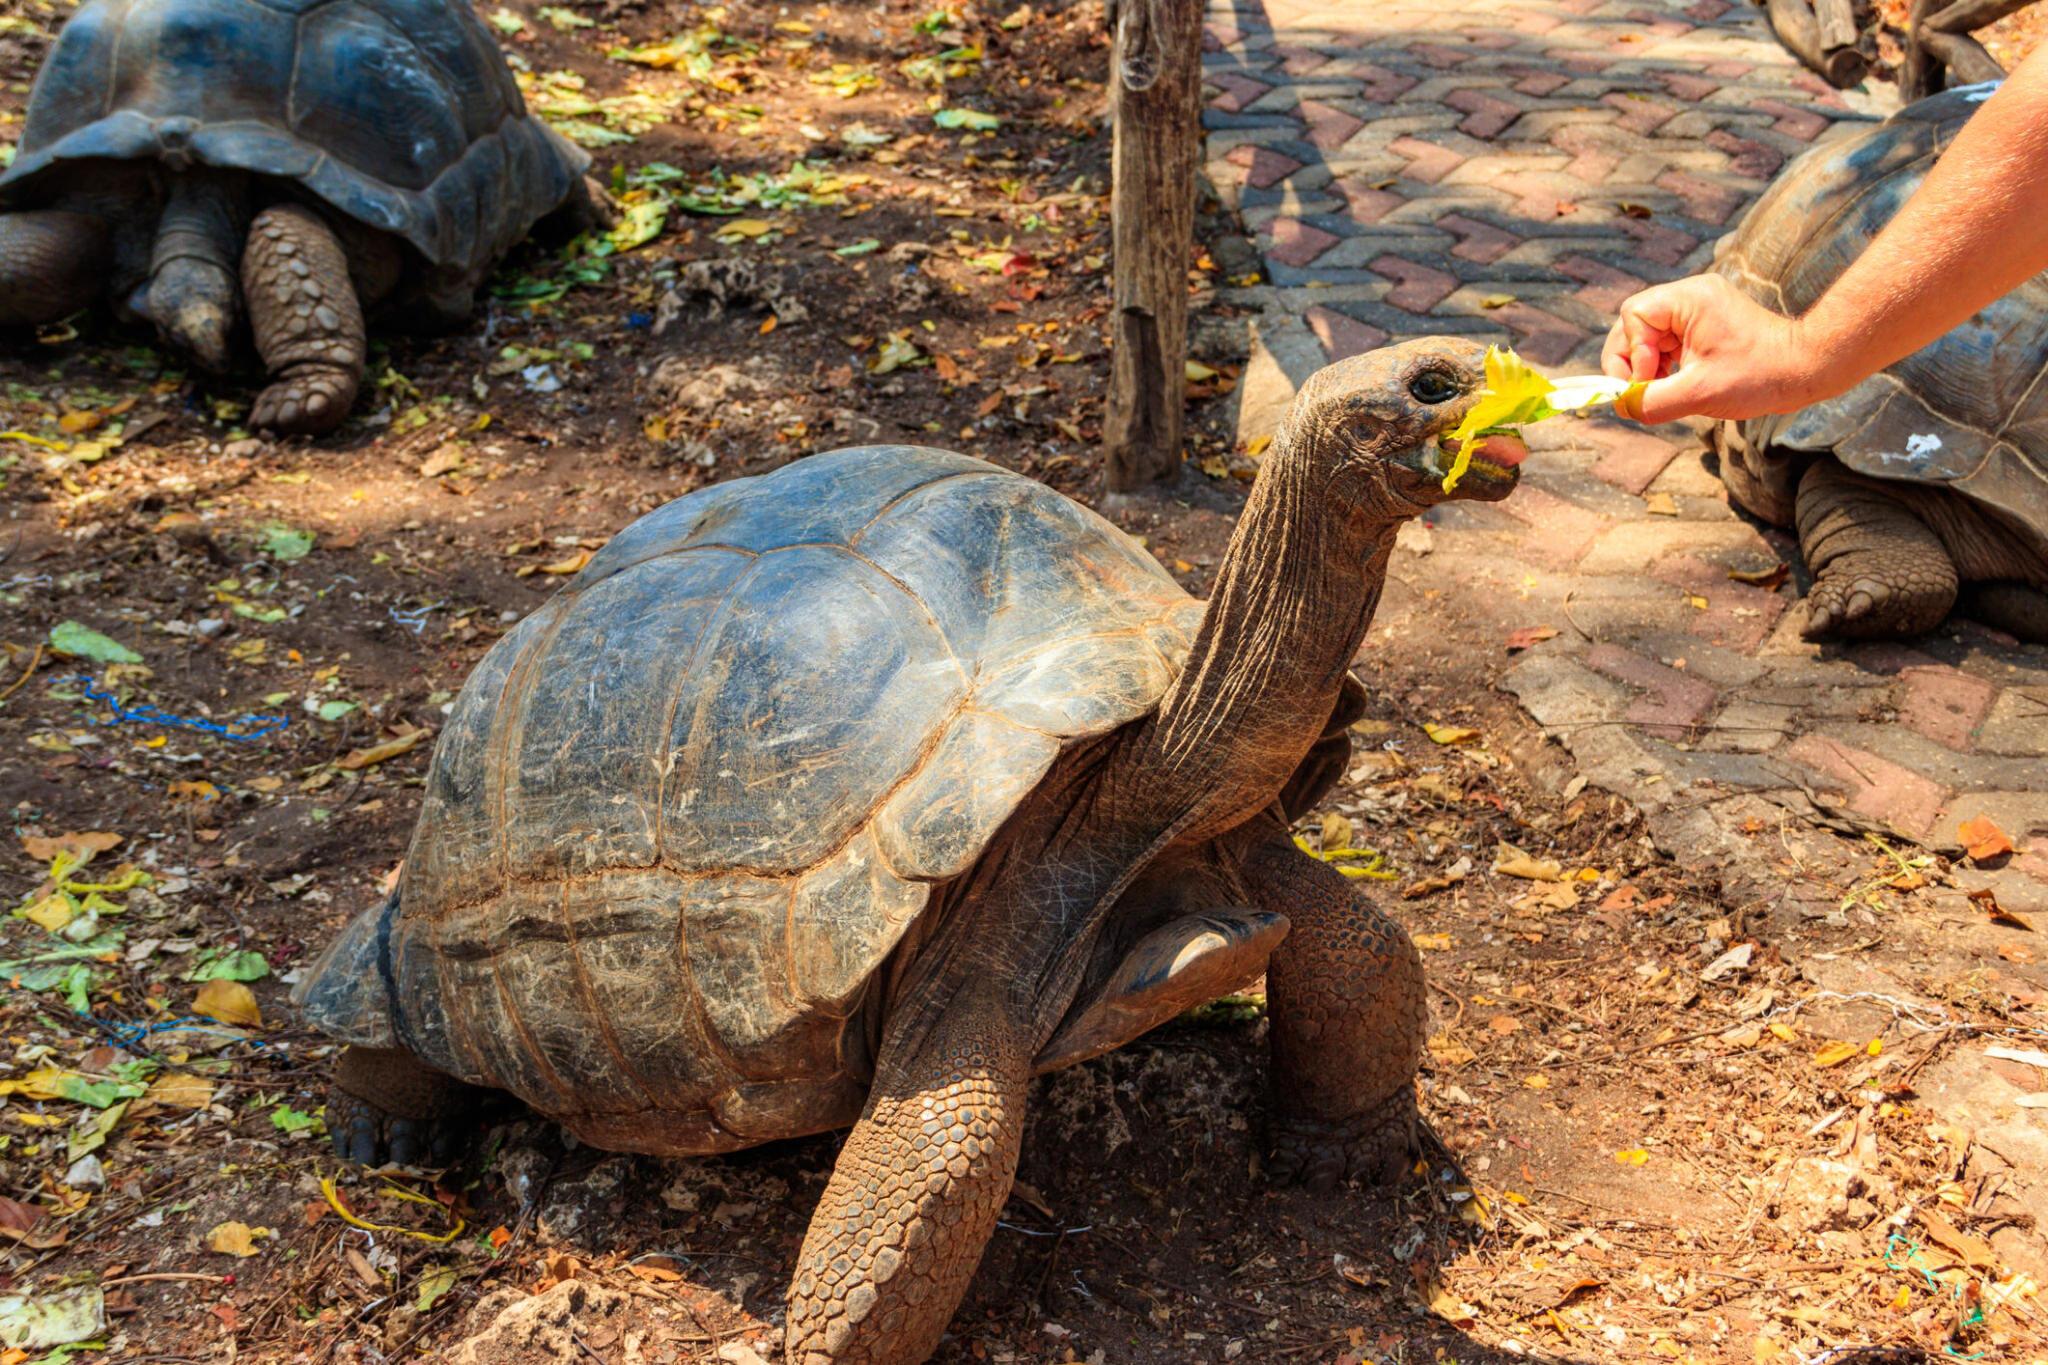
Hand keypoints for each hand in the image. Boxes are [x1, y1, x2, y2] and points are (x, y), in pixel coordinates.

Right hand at [1601, 274, 1837, 423]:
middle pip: (1635, 324)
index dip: (1631, 353)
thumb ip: (1650, 402)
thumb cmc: (1759, 376)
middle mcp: (1691, 295)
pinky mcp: (1705, 324)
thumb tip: (1622, 407)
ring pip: (1648, 335)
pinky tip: (1674, 384)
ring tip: (1660, 390)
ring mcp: (1698, 308)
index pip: (1633, 316)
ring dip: (1646, 366)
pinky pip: (1667, 341)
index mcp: (1689, 299)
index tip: (1645, 383)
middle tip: (1638, 392)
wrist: (1807, 369)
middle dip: (1631, 361)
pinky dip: (1662, 365)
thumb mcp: (1698, 394)